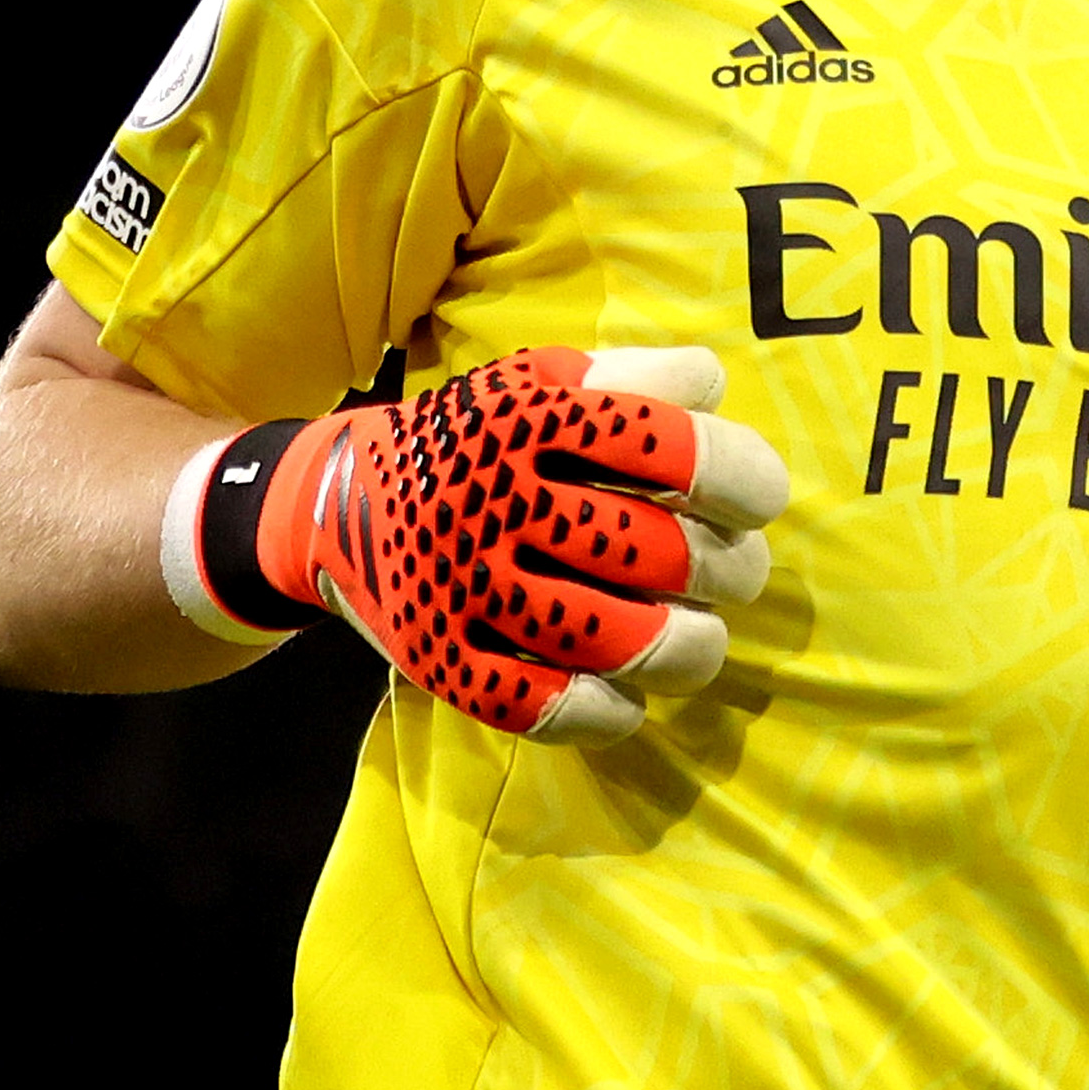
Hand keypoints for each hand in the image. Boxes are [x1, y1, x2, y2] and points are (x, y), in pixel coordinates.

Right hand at [163, 346, 788, 744]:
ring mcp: (465, 586)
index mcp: (530, 420)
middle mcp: (496, 498)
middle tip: (737, 573)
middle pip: (662, 554)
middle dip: (731, 571)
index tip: (758, 499)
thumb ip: (635, 376)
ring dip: (688, 650)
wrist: (330, 502)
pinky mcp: (441, 659)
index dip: (744, 477)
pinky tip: (627, 697)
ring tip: (700, 637)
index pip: (670, 448)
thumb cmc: (474, 440)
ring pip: (620, 641)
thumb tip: (717, 391)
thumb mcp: (541, 380)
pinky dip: (607, 713)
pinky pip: (547, 709)